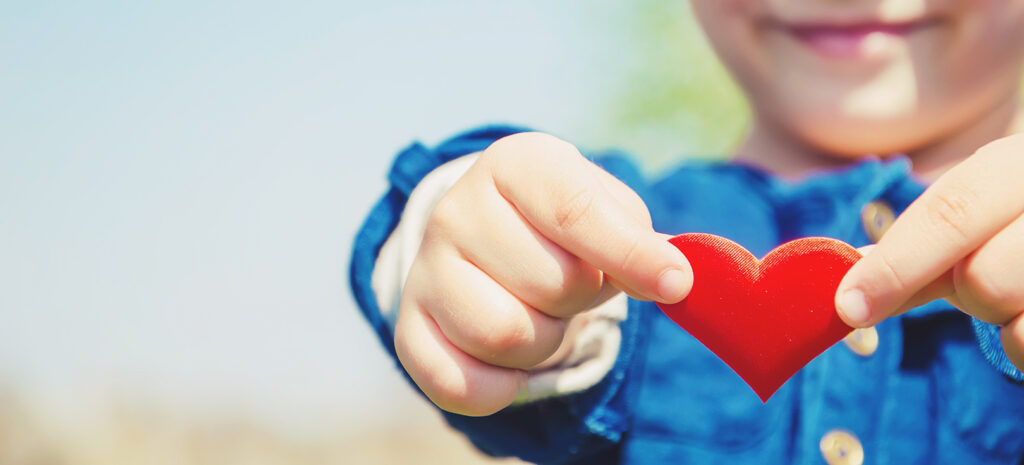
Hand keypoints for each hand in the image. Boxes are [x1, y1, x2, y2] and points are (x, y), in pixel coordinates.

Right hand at [394, 132, 692, 415]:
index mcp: (514, 164)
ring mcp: (424, 269)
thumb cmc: (565, 224)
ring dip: (546, 341)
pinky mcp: (408, 327)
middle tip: (571, 282)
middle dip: (582, 297)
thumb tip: (671, 277)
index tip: (675, 284)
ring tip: (540, 312)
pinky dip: (503, 387)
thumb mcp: (608, 209)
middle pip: (552, 283)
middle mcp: (456, 209)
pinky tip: (511, 358)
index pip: (573, 209)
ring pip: (508, 335)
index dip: (629, 253)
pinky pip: (463, 383)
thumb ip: (639, 238)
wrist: (491, 236)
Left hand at [835, 134, 1023, 371]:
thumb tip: (841, 295)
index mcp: (1015, 163)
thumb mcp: (968, 223)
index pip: (950, 213)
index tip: (850, 307)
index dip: (895, 265)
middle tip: (983, 278)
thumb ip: (907, 254)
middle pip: (984, 278)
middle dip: (969, 293)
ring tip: (1021, 289)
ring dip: (1006, 318)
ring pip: (1017, 316)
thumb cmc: (1013, 224)